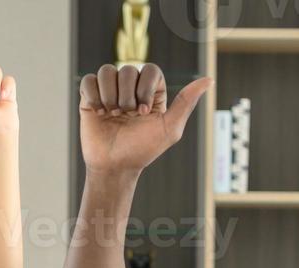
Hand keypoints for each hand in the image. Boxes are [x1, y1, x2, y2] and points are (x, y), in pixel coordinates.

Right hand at [78, 63, 209, 175]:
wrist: (115, 166)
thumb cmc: (143, 150)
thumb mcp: (169, 128)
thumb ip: (187, 102)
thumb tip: (209, 79)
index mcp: (150, 91)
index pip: (150, 70)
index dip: (145, 87)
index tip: (143, 112)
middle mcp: (130, 88)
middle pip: (127, 69)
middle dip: (127, 96)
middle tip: (126, 117)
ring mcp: (110, 91)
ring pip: (107, 71)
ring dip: (110, 96)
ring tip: (111, 115)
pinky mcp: (90, 98)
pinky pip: (88, 80)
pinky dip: (93, 96)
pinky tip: (98, 113)